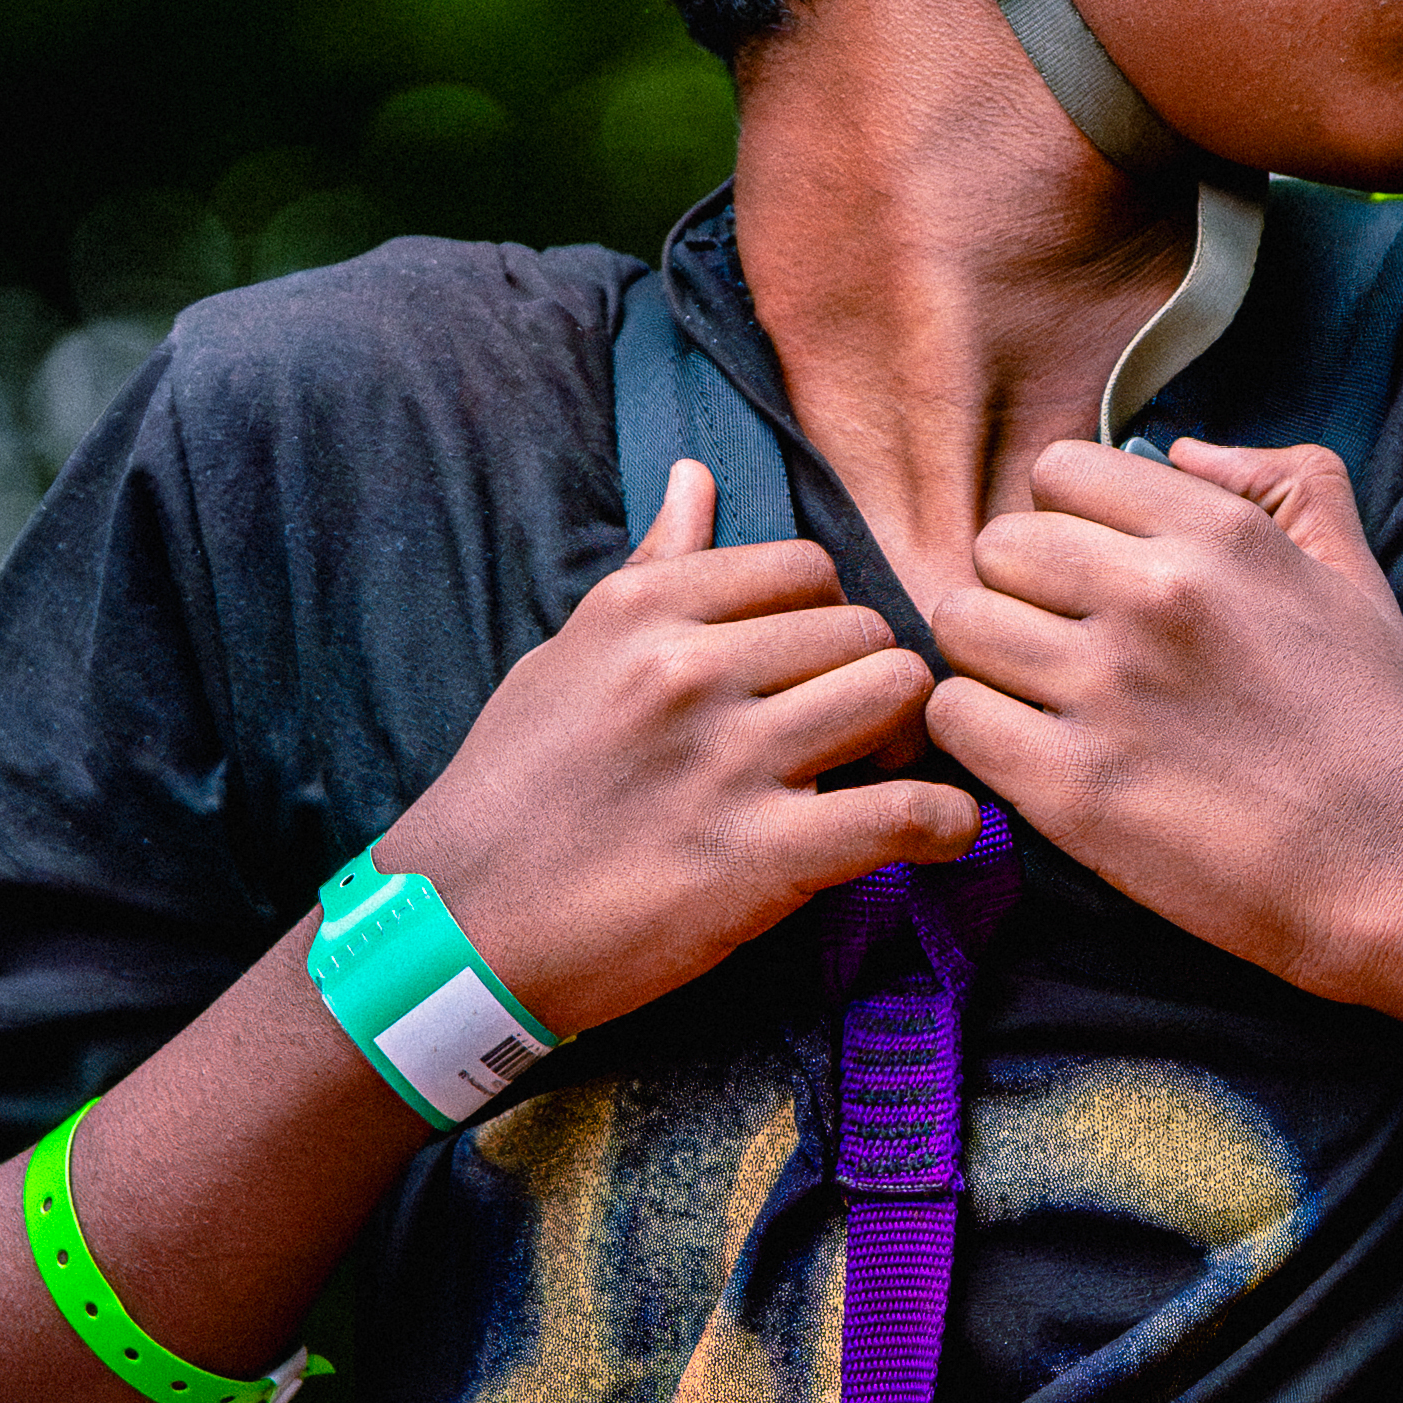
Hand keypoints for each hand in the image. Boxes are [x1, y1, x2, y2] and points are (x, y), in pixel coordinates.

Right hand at [384, 461, 966, 1038]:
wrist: (457, 926)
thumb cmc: (510, 789)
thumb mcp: (566, 655)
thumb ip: (652, 567)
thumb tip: (696, 476)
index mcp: (646, 611)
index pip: (805, 566)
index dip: (828, 618)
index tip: (813, 669)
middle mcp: (690, 669)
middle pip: (863, 629)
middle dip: (872, 678)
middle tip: (854, 735)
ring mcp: (727, 762)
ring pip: (898, 695)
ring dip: (911, 740)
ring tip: (881, 776)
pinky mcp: (756, 858)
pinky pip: (903, 813)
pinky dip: (946, 825)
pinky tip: (939, 836)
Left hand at [928, 438, 1402, 1015]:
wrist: (1399, 869)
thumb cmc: (1375, 723)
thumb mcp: (1353, 574)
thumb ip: (1286, 480)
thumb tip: (1180, 451)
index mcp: (1217, 534)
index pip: (1058, 470)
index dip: (1064, 521)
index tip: (1091, 575)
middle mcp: (1153, 595)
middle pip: (997, 544)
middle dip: (1017, 590)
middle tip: (1058, 645)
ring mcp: (1108, 690)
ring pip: (961, 622)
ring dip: (987, 659)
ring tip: (1036, 699)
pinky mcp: (1072, 787)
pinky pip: (955, 716)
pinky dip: (974, 735)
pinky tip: (1024, 754)